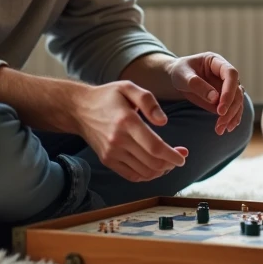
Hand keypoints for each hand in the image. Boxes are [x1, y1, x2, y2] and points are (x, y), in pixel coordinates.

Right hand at [72, 80, 188, 182]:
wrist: (79, 109)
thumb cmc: (107, 96)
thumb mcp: (128, 87)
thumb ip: (148, 101)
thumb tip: (163, 122)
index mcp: (126, 121)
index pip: (154, 147)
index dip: (172, 155)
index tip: (183, 156)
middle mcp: (118, 140)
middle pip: (152, 162)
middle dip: (171, 163)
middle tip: (179, 156)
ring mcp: (112, 153)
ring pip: (144, 172)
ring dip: (161, 170)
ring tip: (168, 161)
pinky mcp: (108, 160)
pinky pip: (132, 176)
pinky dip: (147, 175)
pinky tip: (154, 166)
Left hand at [168, 53, 245, 134]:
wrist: (178, 78)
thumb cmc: (180, 72)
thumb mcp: (183, 76)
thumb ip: (197, 84)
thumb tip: (215, 99)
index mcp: (216, 62)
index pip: (231, 74)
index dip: (229, 91)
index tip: (221, 108)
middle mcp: (226, 74)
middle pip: (237, 90)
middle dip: (230, 108)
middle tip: (220, 122)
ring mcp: (227, 86)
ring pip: (238, 101)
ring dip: (231, 116)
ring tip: (220, 129)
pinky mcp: (225, 98)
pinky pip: (233, 108)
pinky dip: (231, 118)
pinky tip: (227, 128)